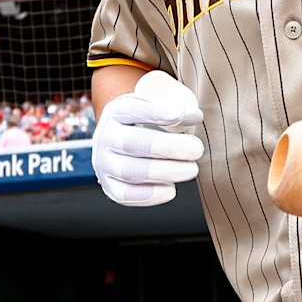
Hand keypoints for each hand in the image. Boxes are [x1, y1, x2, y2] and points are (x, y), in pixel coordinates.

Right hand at [92, 71, 203, 206]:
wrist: (126, 142)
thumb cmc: (148, 122)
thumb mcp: (159, 106)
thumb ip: (177, 108)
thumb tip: (194, 117)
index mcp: (117, 111)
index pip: (132, 109)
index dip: (158, 112)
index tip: (185, 115)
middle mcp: (106, 136)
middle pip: (131, 143)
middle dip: (168, 147)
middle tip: (196, 149)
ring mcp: (104, 163)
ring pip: (129, 171)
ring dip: (164, 172)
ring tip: (191, 169)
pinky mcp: (109, 186)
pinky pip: (124, 195)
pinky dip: (149, 194)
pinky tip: (171, 189)